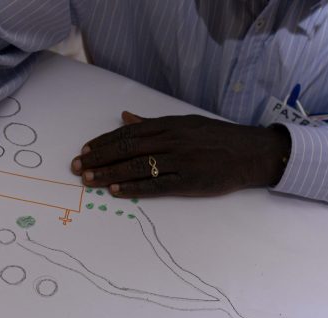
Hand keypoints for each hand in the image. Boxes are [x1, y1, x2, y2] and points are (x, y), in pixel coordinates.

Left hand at [71, 111, 289, 197]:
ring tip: (90, 180)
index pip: (129, 132)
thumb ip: (154, 122)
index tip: (85, 150)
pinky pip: (156, 185)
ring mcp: (180, 161)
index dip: (104, 142)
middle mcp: (172, 140)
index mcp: (169, 125)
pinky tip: (116, 190)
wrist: (250, 153)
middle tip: (78, 167)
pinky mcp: (189, 182)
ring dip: (110, 173)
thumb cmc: (217, 138)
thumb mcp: (185, 123)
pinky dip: (134, 187)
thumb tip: (126, 116)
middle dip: (99, 158)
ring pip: (137, 166)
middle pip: (127, 148)